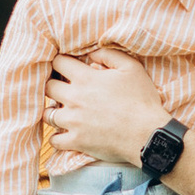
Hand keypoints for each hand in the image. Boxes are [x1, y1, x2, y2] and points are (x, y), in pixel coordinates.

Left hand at [45, 48, 172, 174]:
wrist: (148, 134)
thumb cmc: (142, 100)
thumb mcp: (131, 68)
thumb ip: (109, 55)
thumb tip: (91, 53)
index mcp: (86, 78)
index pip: (58, 63)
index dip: (61, 63)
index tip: (66, 68)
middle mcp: (74, 98)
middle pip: (48, 87)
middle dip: (54, 86)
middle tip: (63, 89)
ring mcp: (73, 121)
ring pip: (47, 114)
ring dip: (53, 111)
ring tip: (63, 112)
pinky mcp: (76, 141)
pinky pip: (54, 140)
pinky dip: (57, 137)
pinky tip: (64, 134)